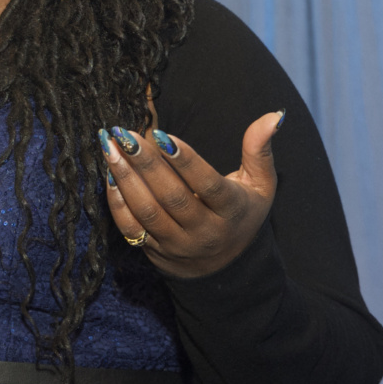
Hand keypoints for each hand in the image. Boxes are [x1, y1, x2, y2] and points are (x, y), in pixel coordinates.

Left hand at [98, 111, 282, 278]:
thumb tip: (273, 115)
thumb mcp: (260, 185)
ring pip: (147, 212)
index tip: (160, 134)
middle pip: (172, 197)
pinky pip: (131, 229)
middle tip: (124, 134)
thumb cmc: (241, 213)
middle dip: (145, 163)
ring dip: (124, 178)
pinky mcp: (155, 252)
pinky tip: (109, 175)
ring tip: (109, 147)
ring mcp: (178, 245)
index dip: (185, 160)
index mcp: (232, 211)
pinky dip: (116, 203)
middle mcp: (205, 232)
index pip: (207, 185)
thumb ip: (260, 150)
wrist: (225, 268)